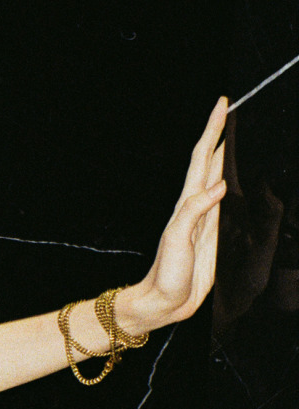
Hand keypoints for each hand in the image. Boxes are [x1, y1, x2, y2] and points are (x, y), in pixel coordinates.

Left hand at [120, 97, 227, 332]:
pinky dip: (238, 185)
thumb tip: (221, 184)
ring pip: (222, 177)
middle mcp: (198, 205)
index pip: (202, 158)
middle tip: (234, 109)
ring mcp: (207, 219)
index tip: (222, 105)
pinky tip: (244, 181)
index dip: (212, 131)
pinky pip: (229, 201)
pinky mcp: (215, 234)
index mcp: (188, 202)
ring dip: (230, 155)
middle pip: (212, 161)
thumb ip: (196, 211)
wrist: (164, 302)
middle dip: (222, 134)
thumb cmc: (166, 273)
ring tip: (241, 135)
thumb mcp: (177, 240)